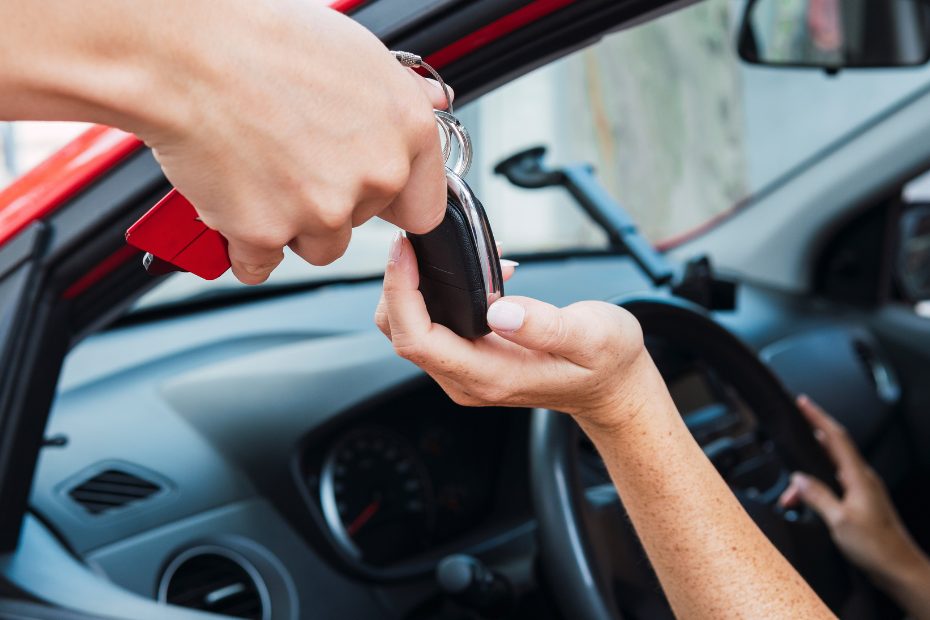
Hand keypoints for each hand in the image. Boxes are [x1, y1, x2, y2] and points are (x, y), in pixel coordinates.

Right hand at [132, 2, 449, 283]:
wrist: (185, 49)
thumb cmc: (264, 39)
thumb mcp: (358, 54)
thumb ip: (398, 97)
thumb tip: (428, 107)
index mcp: (407, 133)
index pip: (422, 206)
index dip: (391, 200)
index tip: (368, 194)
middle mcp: (374, 176)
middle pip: (361, 223)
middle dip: (331, 202)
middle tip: (292, 158)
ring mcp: (322, 210)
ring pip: (318, 247)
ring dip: (292, 225)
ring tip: (260, 173)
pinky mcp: (266, 233)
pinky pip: (260, 262)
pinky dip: (243, 243)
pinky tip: (231, 201)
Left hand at [374, 233, 649, 428]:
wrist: (610, 388)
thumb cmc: (604, 364)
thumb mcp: (591, 337)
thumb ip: (545, 326)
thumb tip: (499, 311)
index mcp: (491, 376)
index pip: (418, 339)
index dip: (401, 293)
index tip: (405, 251)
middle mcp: (468, 379)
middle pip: (402, 334)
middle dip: (398, 286)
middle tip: (417, 241)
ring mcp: (465, 372)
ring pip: (411, 330)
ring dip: (416, 287)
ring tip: (450, 252)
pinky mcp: (469, 359)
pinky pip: (434, 326)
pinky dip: (436, 293)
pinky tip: (474, 270)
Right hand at [780, 396, 925, 582]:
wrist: (901, 571)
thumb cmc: (877, 548)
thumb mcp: (839, 520)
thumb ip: (816, 496)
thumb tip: (798, 478)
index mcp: (859, 477)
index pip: (836, 437)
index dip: (818, 417)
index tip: (803, 402)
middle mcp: (863, 480)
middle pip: (831, 451)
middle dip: (805, 451)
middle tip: (785, 456)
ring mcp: (864, 492)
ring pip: (829, 473)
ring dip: (808, 480)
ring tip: (790, 498)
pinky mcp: (862, 505)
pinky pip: (834, 487)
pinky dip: (817, 491)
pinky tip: (807, 503)